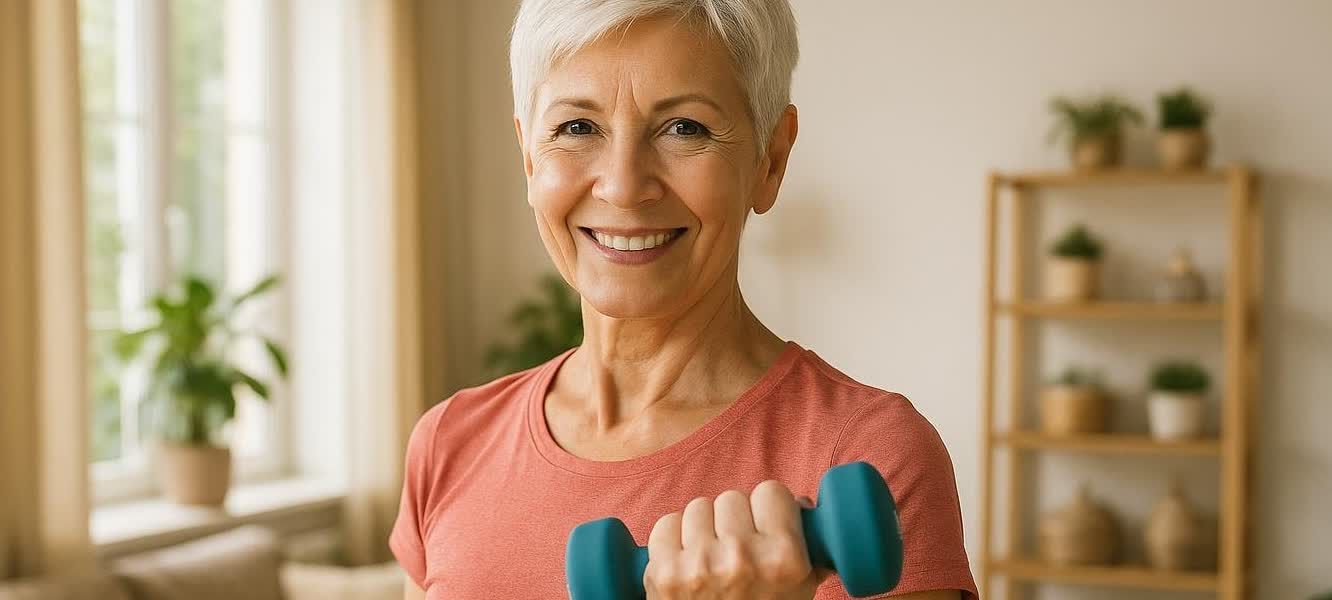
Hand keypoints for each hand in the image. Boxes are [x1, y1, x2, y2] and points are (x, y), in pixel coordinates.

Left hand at [644, 480, 832, 599]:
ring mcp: (698, 565)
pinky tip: (685, 559)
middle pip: (732, 497)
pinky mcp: (663, 572)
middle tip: (737, 546)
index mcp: (782, 559)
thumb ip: (810, 549)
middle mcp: (740, 557)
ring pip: (698, 507)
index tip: (767, 521)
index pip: (771, 491)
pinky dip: (673, 538)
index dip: (769, 506)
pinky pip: (666, 524)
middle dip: (735, 519)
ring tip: (710, 555)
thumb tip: (804, 505)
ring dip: (703, 527)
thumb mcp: (800, 591)